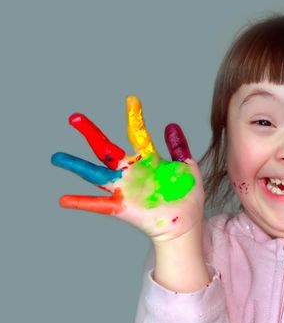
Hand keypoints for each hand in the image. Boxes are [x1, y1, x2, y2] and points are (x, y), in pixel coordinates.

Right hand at [51, 95, 204, 242]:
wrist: (187, 224)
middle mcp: (132, 171)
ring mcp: (125, 189)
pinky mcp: (123, 207)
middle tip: (74, 117)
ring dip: (76, 165)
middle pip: (106, 149)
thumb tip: (171, 125)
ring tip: (57, 157)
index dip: (135, 117)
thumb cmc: (186, 196)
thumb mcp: (186, 168)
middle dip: (91, 133)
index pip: (138, 134)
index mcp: (148, 160)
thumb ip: (179, 148)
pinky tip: (63, 199)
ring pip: (96, 174)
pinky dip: (81, 202)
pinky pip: (99, 205)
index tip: (132, 99)